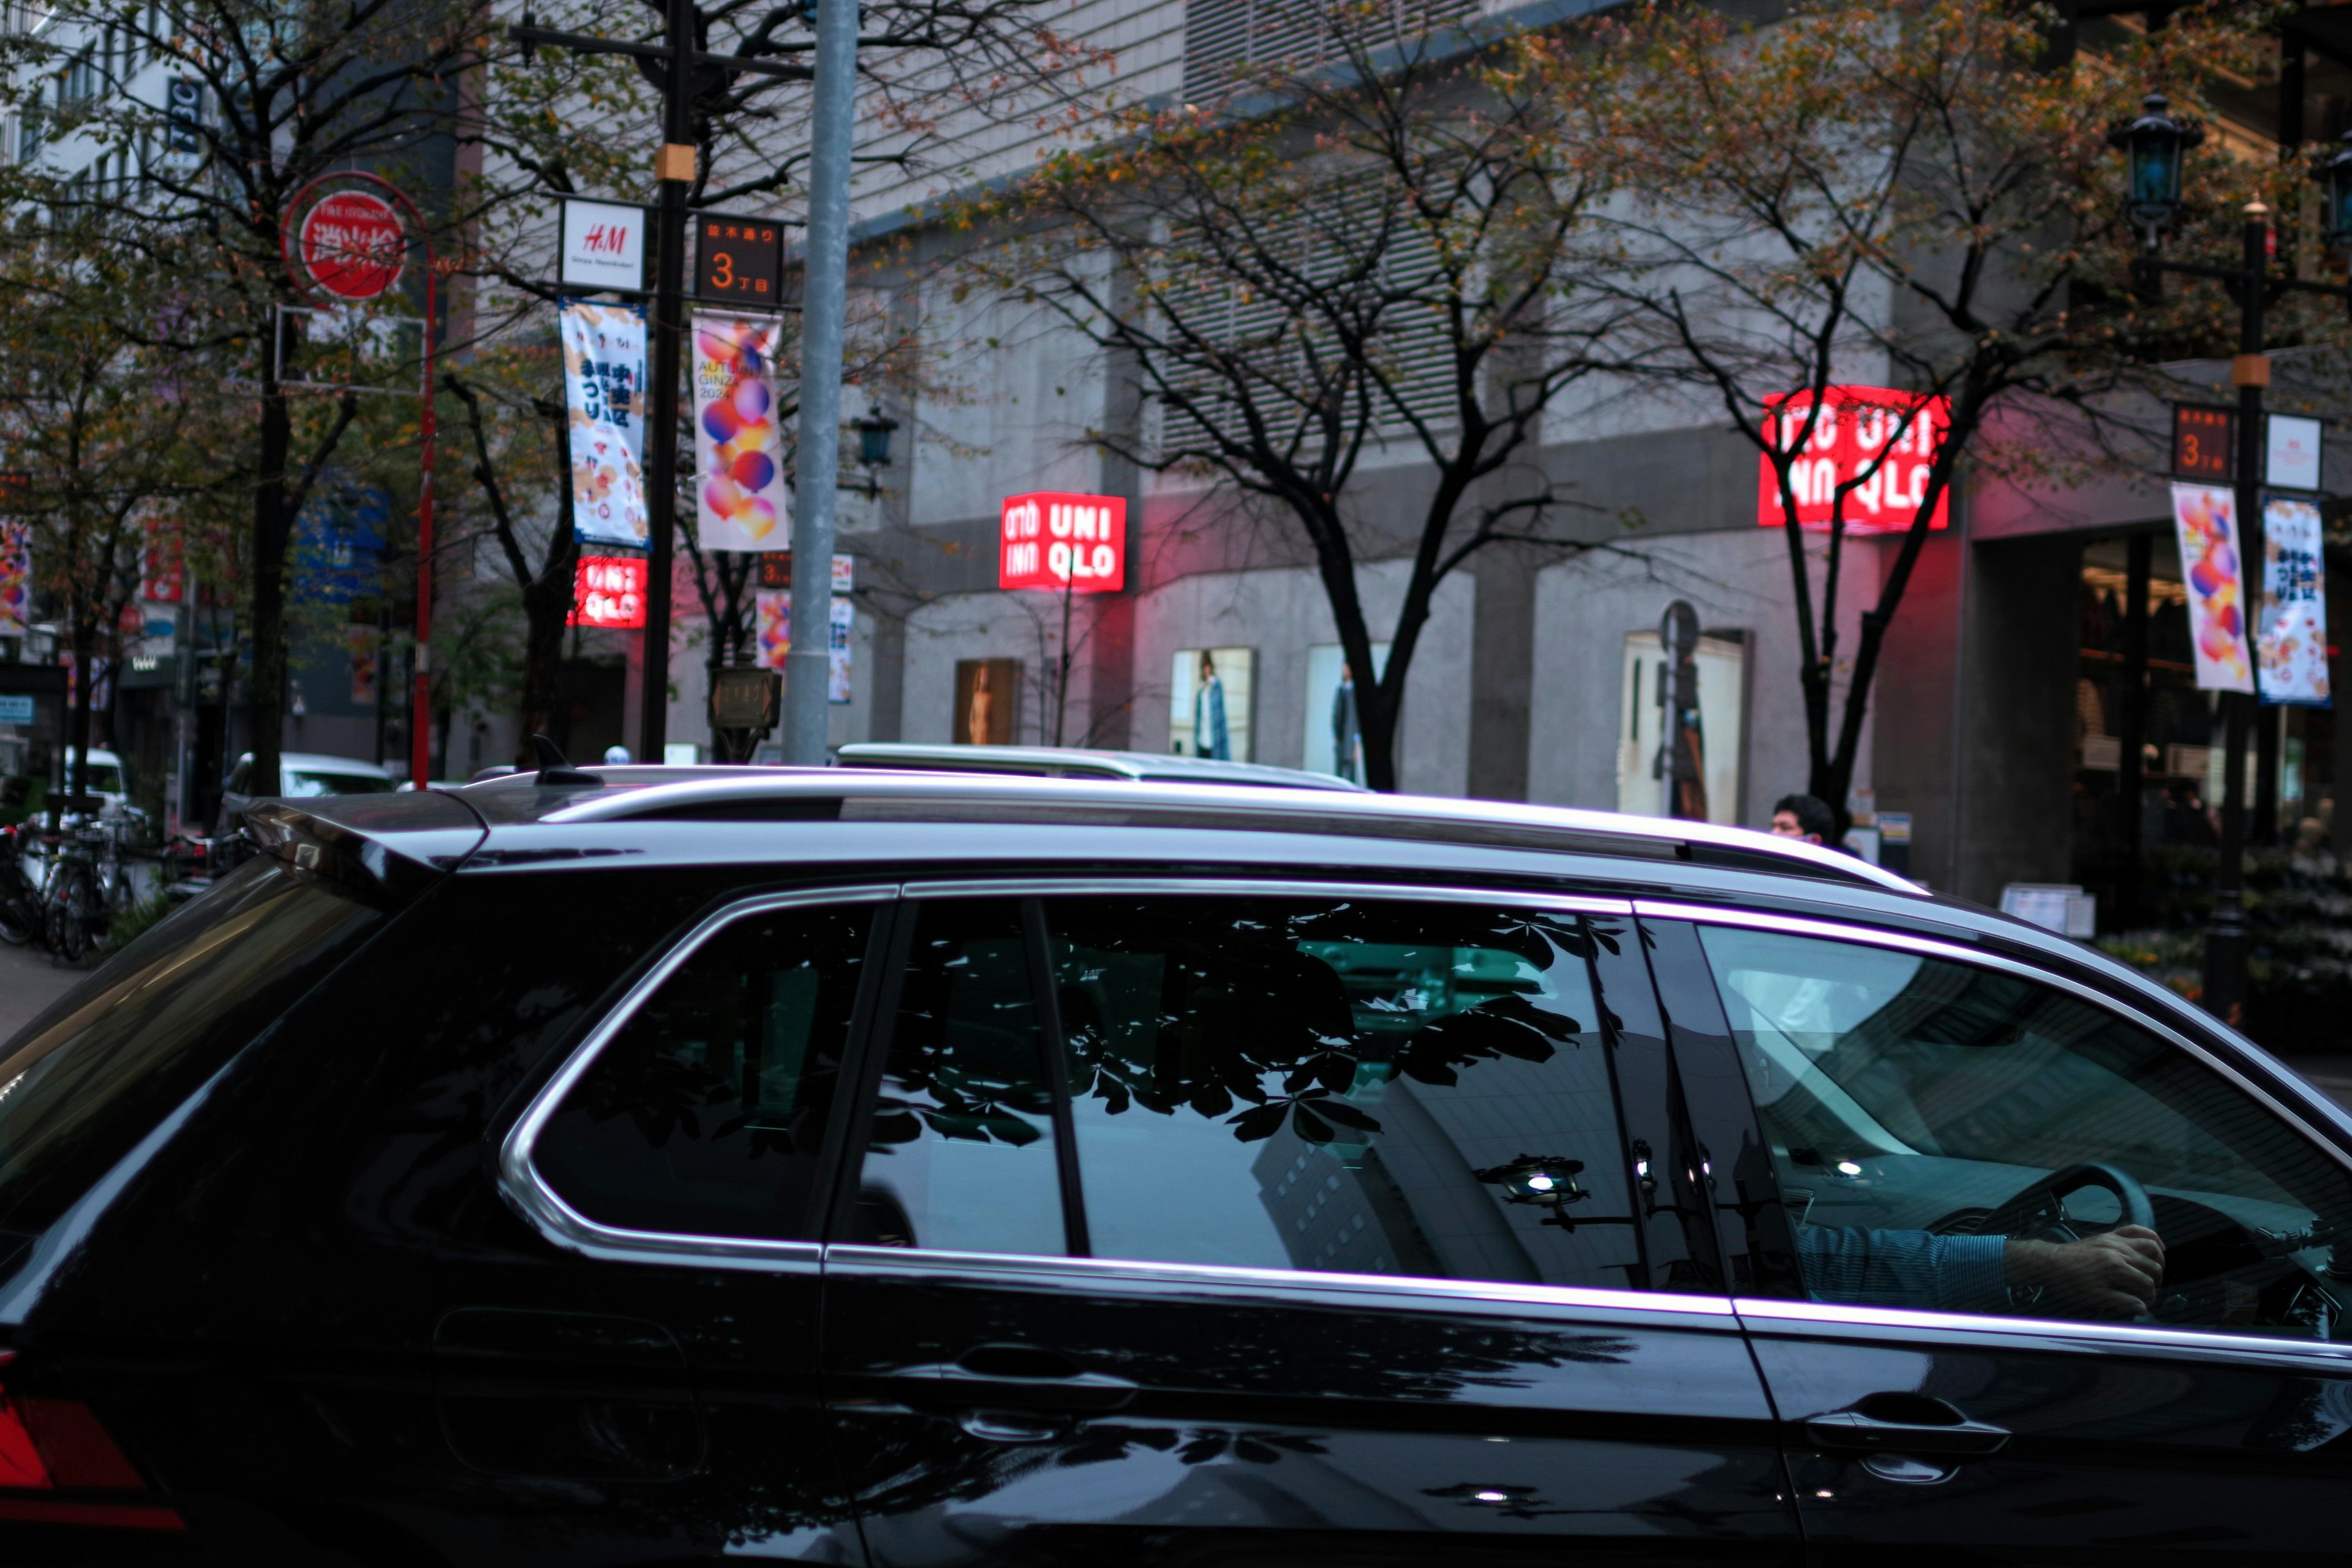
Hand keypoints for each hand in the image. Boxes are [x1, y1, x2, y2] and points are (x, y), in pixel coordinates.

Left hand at [2004, 1226, 2163, 1318]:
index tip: (2144, 1305)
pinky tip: (2159, 1245)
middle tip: (2150, 1292)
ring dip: (2158, 1260)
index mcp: (2116, 1268)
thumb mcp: (2094, 1297)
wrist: (2049, 1263)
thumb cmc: (2070, 1283)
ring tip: (2158, 1273)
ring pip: (2148, 1246)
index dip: (2149, 1297)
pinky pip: (2133, 1229)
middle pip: (2151, 1266)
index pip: (2146, 1284)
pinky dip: (2150, 1235)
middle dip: (2156, 1281)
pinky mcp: (2109, 1235)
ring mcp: (2114, 1240)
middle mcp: (2119, 1251)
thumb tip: (2143, 1308)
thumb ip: (2121, 1302)